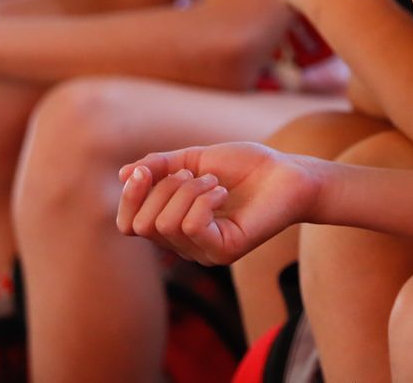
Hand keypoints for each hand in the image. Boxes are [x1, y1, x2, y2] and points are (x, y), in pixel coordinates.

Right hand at [116, 143, 323, 265]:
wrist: (287, 172)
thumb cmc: (245, 167)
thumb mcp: (194, 159)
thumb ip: (160, 167)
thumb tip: (125, 174)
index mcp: (173, 224)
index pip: (130, 224)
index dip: (129, 197)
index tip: (144, 171)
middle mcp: (184, 244)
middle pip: (142, 224)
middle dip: (163, 188)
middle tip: (194, 174)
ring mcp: (203, 252)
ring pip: (166, 223)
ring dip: (188, 190)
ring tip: (213, 183)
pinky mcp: (223, 252)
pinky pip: (190, 226)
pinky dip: (202, 200)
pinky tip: (222, 193)